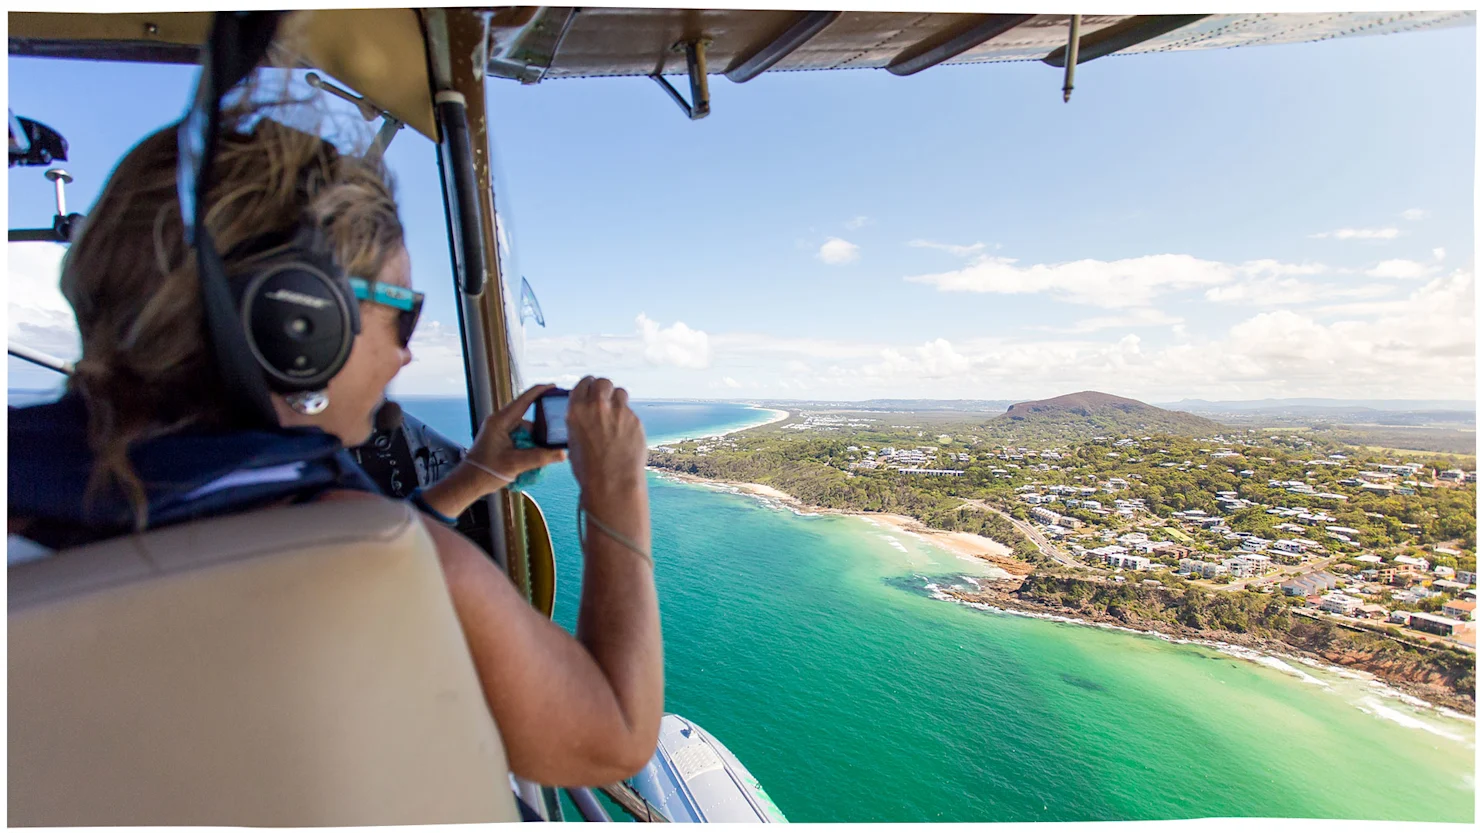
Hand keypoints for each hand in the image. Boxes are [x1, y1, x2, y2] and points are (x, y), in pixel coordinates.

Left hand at [464, 384, 566, 490]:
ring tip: (544, 453)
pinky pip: (519, 437)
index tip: (554, 386)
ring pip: (524, 430)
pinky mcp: (499, 439)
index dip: (540, 391)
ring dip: (534, 440)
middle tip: (556, 434)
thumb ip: (540, 457)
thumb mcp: (516, 464)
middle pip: (527, 418)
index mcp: (500, 421)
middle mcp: (499, 422)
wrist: (468, 483)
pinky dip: (527, 445)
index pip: (524, 400)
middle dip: (541, 427)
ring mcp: (498, 430)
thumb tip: (562, 453)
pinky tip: (533, 457)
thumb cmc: (486, 471)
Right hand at [566, 376, 646, 506]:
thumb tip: (586, 416)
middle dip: (604, 388)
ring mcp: (618, 411)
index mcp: (576, 410)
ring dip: (617, 400)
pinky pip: (630, 411)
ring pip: (620, 392)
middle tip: (605, 398)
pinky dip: (627, 418)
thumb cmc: (589, 469)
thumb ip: (579, 422)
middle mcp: (597, 406)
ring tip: (616, 415)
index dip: (588, 386)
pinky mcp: (634, 419)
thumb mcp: (573, 442)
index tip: (592, 389)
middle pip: (603, 382)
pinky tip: (624, 434)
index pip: (583, 383)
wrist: (612, 482)